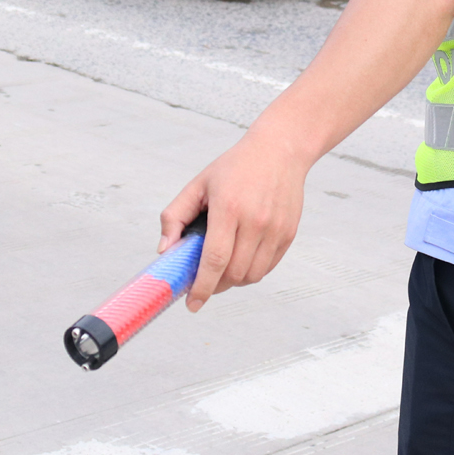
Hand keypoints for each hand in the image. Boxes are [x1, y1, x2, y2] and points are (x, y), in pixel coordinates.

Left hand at [160, 128, 307, 312]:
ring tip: (223, 269)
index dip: (202, 287)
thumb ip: (175, 216)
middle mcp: (255, 221)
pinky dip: (251, 272)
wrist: (279, 151)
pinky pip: (267, 267)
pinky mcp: (288, 234)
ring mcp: (275, 229)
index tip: (193, 303)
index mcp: (228, 208)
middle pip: (233, 273)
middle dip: (215, 286)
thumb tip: (165, 249)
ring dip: (234, 281)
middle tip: (204, 282)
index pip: (215, 260)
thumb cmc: (236, 167)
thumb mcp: (198, 184)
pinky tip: (241, 259)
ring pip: (252, 276)